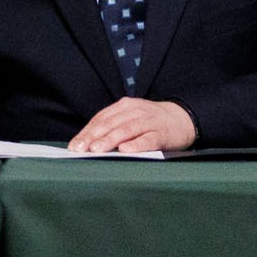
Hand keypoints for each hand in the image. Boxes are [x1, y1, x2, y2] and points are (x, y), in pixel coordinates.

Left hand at [67, 98, 196, 154]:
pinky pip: (148, 139)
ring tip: (97, 150)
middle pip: (111, 123)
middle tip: (81, 148)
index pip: (101, 119)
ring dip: (110, 140)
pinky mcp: (162, 133)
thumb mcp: (130, 119)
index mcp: (124, 106)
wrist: (182, 119)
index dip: (87, 132)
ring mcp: (149, 121)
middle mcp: (136, 111)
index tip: (74, 146)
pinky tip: (125, 150)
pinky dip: (136, 144)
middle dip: (94, 136)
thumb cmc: (150, 123)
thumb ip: (113, 127)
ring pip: (127, 130)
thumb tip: (88, 143)